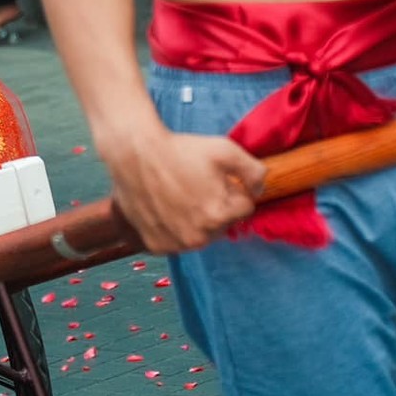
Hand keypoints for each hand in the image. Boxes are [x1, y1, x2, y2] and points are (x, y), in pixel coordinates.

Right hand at [100, 129, 263, 254]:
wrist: (134, 153)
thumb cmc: (180, 150)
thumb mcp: (225, 150)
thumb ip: (254, 171)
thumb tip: (261, 190)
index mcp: (218, 216)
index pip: (244, 208)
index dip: (234, 189)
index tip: (217, 177)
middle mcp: (198, 237)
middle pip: (222, 224)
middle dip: (216, 206)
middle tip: (196, 183)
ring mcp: (175, 244)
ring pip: (199, 234)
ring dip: (196, 219)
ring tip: (179, 193)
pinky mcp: (155, 245)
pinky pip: (175, 241)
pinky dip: (173, 228)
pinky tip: (165, 206)